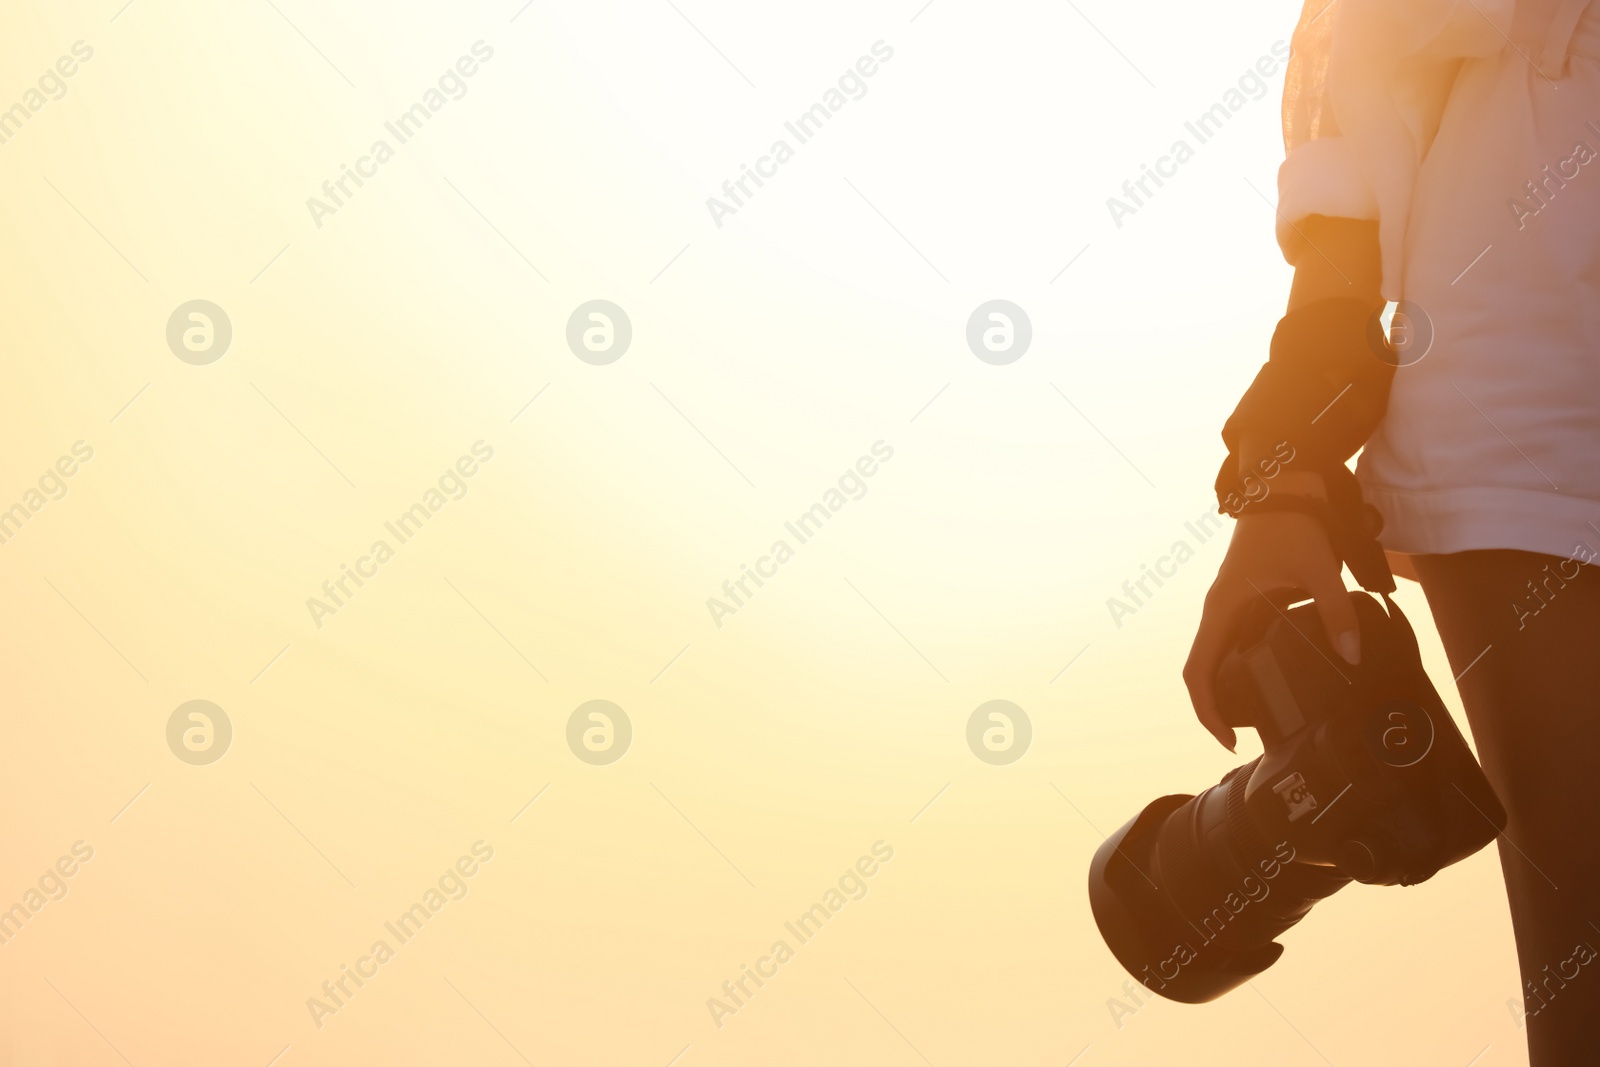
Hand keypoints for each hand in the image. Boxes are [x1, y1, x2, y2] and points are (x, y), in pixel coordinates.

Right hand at [1183, 508, 1360, 750]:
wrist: (1282, 485)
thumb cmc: (1290, 522)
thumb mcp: (1317, 569)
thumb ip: (1336, 612)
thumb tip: (1352, 655)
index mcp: (1222, 609)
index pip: (1197, 672)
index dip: (1207, 711)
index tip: (1229, 738)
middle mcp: (1218, 611)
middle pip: (1202, 671)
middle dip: (1216, 709)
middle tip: (1246, 736)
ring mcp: (1228, 605)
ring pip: (1215, 657)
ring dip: (1227, 689)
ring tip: (1259, 713)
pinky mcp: (1243, 599)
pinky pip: (1231, 642)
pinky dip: (1240, 667)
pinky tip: (1272, 676)